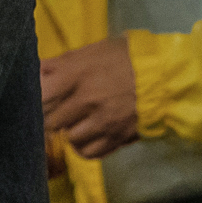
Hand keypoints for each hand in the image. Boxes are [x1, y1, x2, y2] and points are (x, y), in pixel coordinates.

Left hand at [41, 37, 139, 159]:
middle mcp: (86, 101)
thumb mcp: (93, 51)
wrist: (167, 76)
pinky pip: (87, 152)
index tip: (39, 100)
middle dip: (49, 117)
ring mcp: (101, 122)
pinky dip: (84, 146)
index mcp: (76, 75)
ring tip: (77, 121)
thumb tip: (34, 70)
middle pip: (49, 121)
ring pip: (68, 138)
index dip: (35, 101)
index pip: (39, 97)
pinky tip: (88, 134)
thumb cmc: (127, 58)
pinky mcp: (115, 138)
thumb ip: (60, 63)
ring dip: (69, 131)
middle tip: (57, 111)